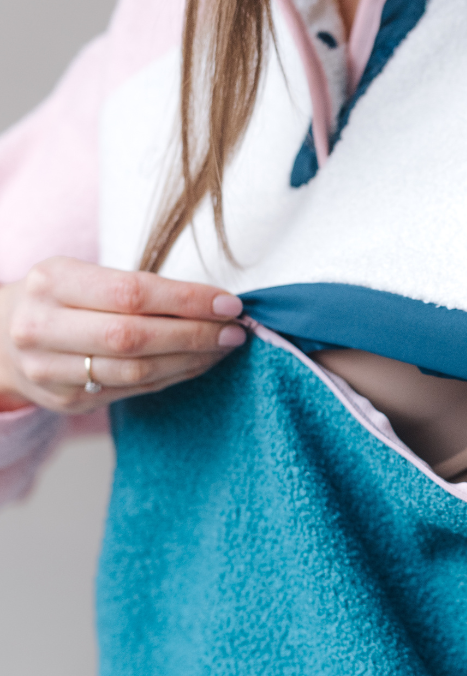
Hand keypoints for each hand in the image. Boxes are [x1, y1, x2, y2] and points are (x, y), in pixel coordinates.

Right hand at [0, 257, 246, 414]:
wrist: (2, 337)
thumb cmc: (60, 298)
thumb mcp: (82, 275)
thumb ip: (137, 287)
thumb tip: (215, 302)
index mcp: (51, 282)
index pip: (131, 292)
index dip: (186, 300)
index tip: (229, 303)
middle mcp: (42, 327)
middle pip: (134, 336)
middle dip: (195, 334)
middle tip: (235, 330)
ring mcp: (50, 370)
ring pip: (137, 370)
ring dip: (192, 359)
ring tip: (224, 347)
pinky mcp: (67, 400)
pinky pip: (134, 389)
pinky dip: (175, 376)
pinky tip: (199, 363)